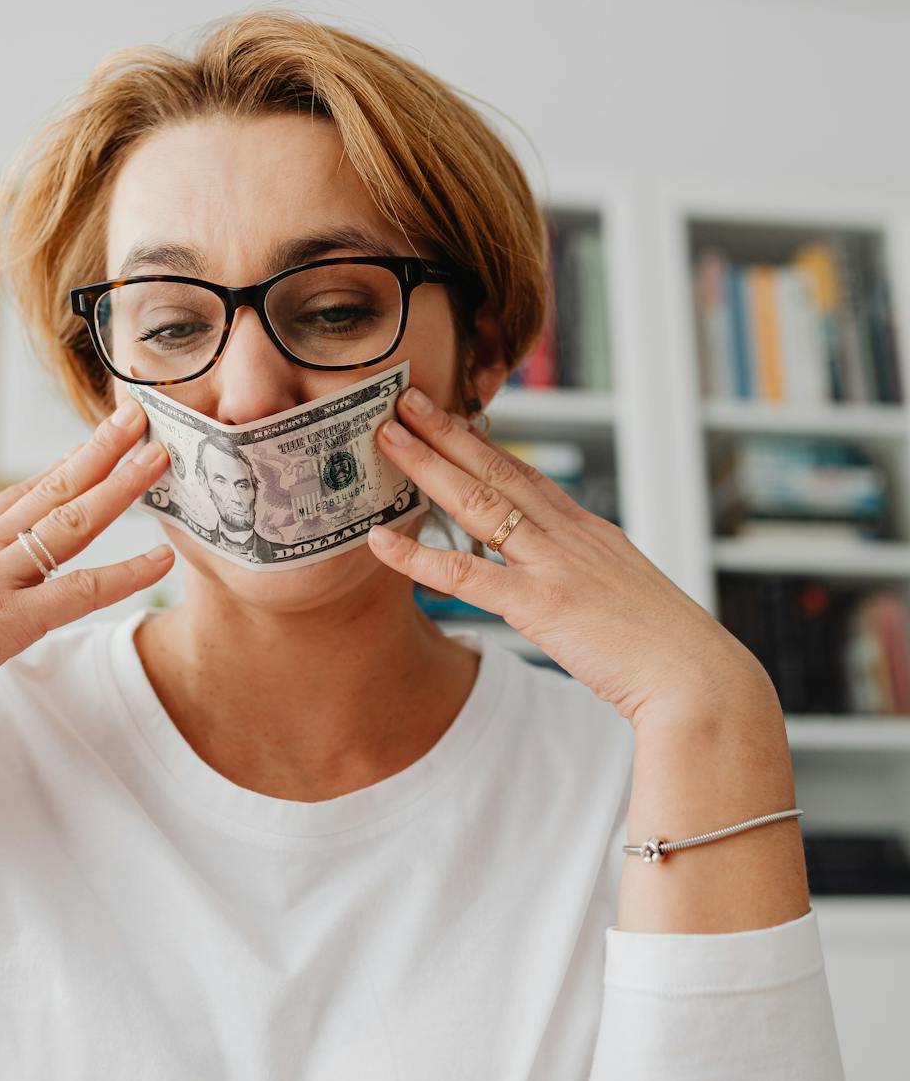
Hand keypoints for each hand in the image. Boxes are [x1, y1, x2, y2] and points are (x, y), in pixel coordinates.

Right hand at [0, 401, 173, 738]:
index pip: (21, 493)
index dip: (66, 464)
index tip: (100, 439)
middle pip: (51, 488)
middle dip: (100, 450)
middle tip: (139, 417)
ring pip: (71, 522)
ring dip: (119, 486)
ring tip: (158, 459)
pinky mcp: (6, 622)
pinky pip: (80, 591)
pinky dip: (125, 574)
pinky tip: (161, 559)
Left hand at [368, 386, 768, 727]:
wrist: (700, 679)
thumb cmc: (671, 651)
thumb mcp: (627, 598)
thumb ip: (592, 583)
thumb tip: (571, 590)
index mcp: (591, 533)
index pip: (528, 476)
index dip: (484, 445)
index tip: (450, 418)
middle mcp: (571, 536)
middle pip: (498, 471)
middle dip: (447, 433)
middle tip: (405, 400)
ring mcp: (555, 565)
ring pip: (479, 503)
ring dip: (428, 467)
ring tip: (387, 438)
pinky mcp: (541, 605)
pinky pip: (466, 574)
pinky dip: (418, 555)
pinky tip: (380, 542)